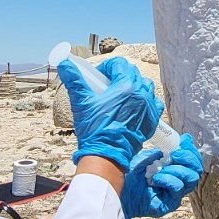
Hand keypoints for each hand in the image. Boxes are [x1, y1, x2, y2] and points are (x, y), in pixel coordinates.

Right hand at [57, 57, 163, 171]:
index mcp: (125, 86)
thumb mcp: (81, 102)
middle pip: (133, 73)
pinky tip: (134, 107)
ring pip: (145, 86)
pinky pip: (154, 103)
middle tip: (106, 86)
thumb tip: (65, 63)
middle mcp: (140, 93)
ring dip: (134, 86)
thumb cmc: (94, 129)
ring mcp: (148, 106)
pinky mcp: (152, 120)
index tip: (99, 76)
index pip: (119, 64)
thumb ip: (74, 80)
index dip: (107, 67)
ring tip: (120, 96)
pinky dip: (146, 101)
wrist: (107, 155)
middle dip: (119, 75)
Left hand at [121, 133, 203, 218]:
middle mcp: (178, 181)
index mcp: (176, 168)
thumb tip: (187, 138)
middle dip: (188, 158)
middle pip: (196, 170)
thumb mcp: (152, 155)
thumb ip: (168, 147)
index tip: (183, 141)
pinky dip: (168, 179)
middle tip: (174, 154)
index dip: (191, 150)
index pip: (194, 160)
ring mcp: (175, 193)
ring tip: (161, 168)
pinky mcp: (170, 203)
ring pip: (191, 179)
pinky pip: (178, 189)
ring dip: (177, 169)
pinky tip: (156, 178)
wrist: (117, 187)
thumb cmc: (132, 171)